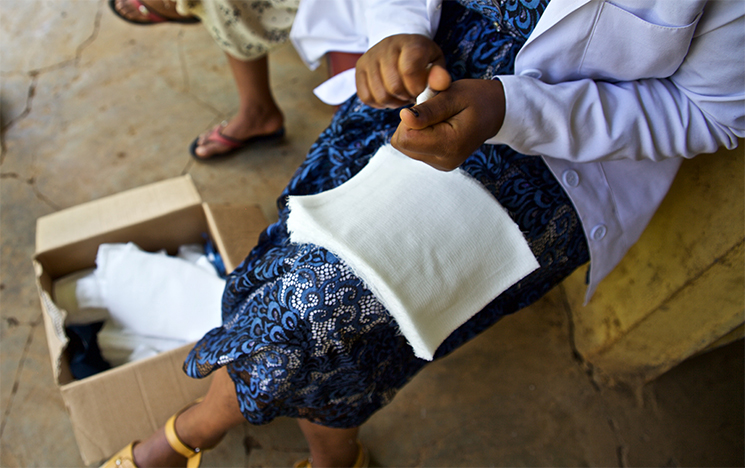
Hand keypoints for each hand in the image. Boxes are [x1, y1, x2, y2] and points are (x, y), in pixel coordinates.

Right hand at [356, 34, 451, 108]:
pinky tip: (390, 95)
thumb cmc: (422, 60)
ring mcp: (369, 57)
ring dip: (394, 102)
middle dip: (406, 96)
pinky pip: (366, 97)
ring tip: (402, 94)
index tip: (421, 89)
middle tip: (412, 93)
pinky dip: (380, 103)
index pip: (409, 69)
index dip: (416, 87)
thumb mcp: (436, 64)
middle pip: (394, 86)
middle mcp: (386, 47)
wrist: (400, 47)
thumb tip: (442, 83)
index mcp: (410, 43)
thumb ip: (440, 76)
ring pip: (380, 95)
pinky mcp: (359, 69)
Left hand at [391, 79, 505, 170]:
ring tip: (439, 118)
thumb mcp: (452, 96)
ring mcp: (441, 165)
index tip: (427, 107)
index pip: (405, 139)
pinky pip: (414, 148)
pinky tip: (439, 126)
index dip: (409, 119)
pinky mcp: (438, 163)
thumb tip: (404, 117)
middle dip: (411, 124)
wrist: (495, 112)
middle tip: (434, 111)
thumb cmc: (476, 99)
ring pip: (406, 146)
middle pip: (403, 144)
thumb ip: (427, 110)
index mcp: (449, 146)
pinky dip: (422, 135)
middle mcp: (444, 161)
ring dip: (416, 129)